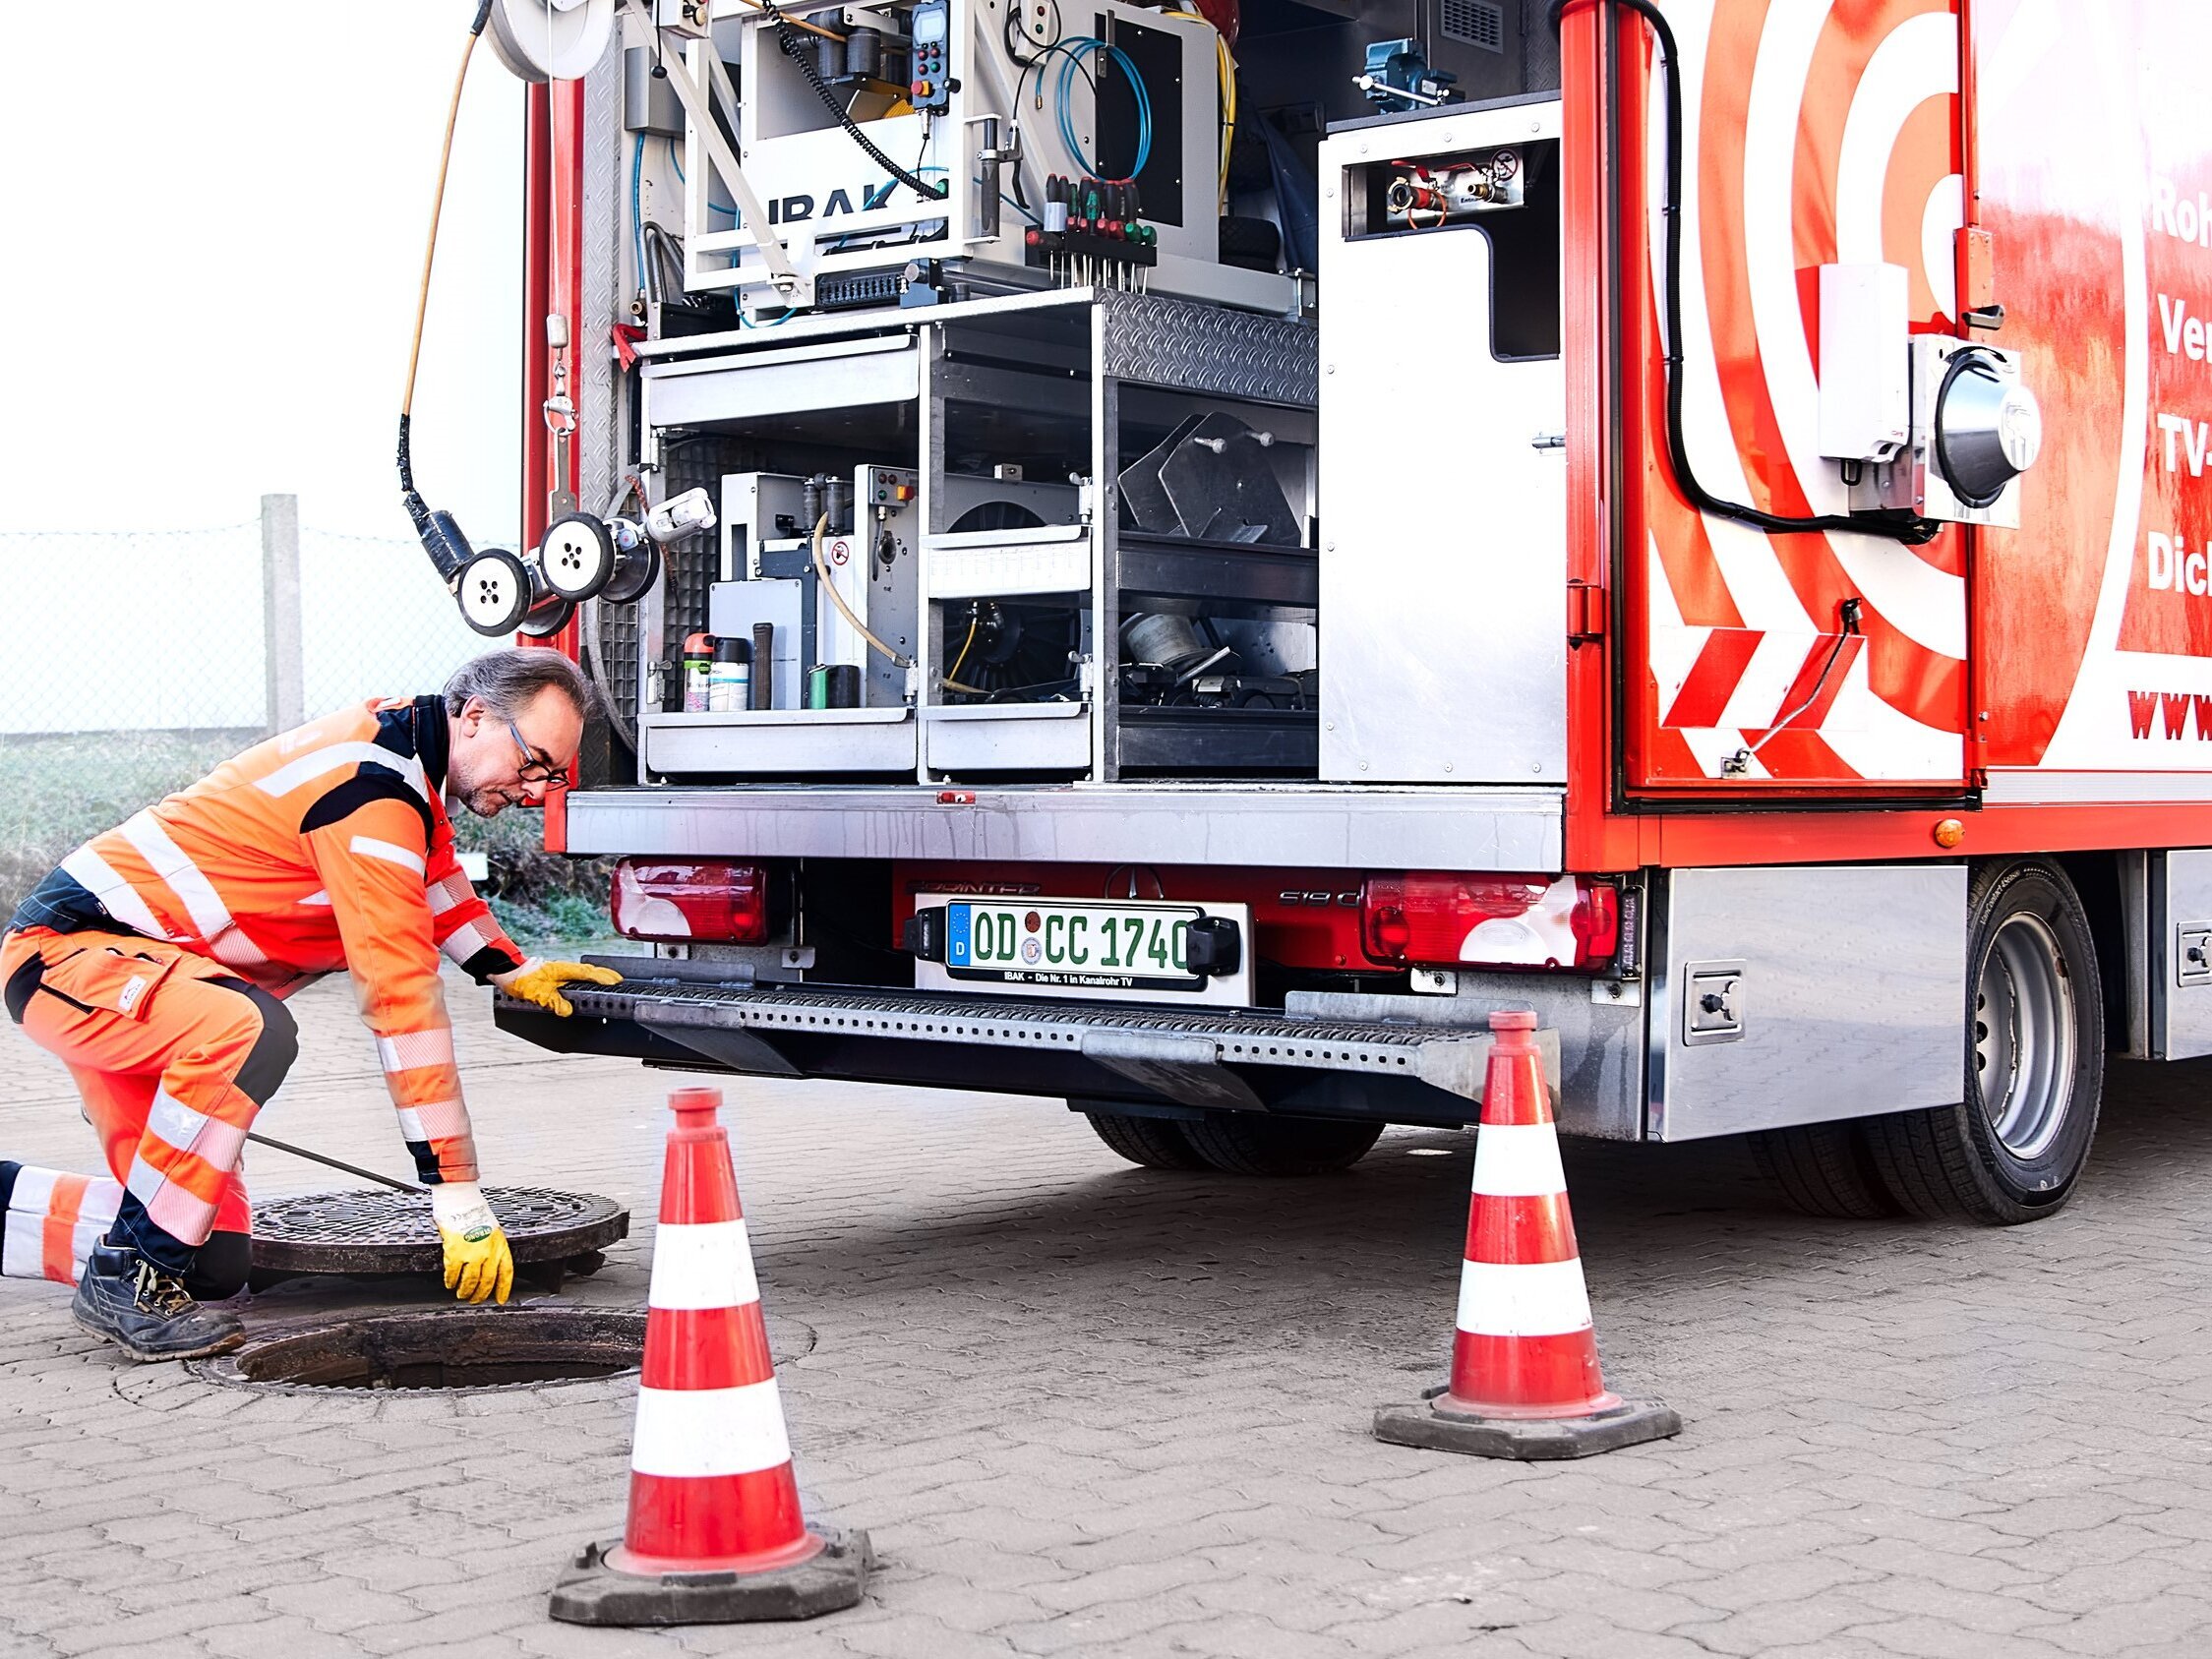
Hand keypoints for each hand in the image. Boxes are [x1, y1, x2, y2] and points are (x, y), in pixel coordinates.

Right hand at [430, 1183, 513, 1305]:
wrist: (461, 1201)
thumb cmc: (476, 1212)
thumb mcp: (494, 1230)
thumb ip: (493, 1248)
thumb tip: (489, 1265)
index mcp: (500, 1246)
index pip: (505, 1273)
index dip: (504, 1289)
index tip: (501, 1299)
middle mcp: (489, 1252)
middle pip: (487, 1282)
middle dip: (480, 1294)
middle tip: (475, 1299)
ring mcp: (472, 1254)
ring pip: (470, 1281)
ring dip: (465, 1291)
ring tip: (461, 1294)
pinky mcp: (455, 1253)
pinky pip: (453, 1274)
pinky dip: (451, 1281)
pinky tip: (450, 1283)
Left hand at [491, 958, 621, 1017]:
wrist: (506, 973)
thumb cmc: (520, 980)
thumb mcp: (536, 993)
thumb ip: (552, 1001)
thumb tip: (567, 1010)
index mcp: (562, 970)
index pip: (588, 973)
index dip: (603, 978)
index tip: (617, 982)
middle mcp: (564, 970)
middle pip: (591, 972)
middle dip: (607, 977)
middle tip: (621, 984)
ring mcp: (562, 973)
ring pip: (585, 974)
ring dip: (599, 978)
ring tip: (612, 985)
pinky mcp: (558, 977)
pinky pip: (578, 978)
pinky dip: (589, 981)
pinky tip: (590, 988)